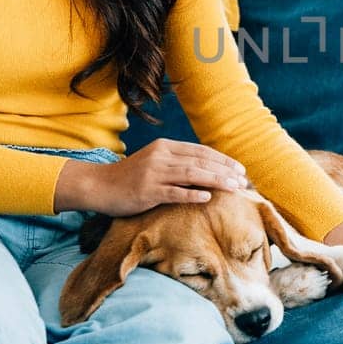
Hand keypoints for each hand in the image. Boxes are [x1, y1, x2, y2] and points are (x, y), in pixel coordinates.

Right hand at [91, 138, 247, 217]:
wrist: (99, 186)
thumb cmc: (130, 177)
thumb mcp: (154, 162)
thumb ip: (177, 162)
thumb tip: (206, 170)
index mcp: (165, 147)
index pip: (201, 151)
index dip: (222, 160)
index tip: (240, 169)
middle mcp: (161, 156)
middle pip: (200, 161)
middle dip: (224, 170)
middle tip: (243, 180)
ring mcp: (154, 173)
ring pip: (192, 174)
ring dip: (216, 180)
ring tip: (234, 187)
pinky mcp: (147, 191)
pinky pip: (174, 191)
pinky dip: (192, 193)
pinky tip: (207, 197)